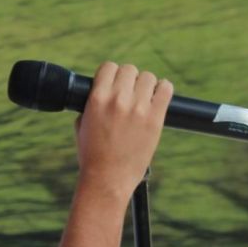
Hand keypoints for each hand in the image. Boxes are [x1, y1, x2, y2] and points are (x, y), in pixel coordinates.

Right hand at [73, 62, 172, 202]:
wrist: (107, 179)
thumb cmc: (92, 156)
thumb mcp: (81, 126)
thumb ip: (90, 106)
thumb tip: (99, 94)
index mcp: (97, 98)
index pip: (109, 67)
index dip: (112, 74)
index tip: (115, 83)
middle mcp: (118, 99)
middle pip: (129, 69)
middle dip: (129, 80)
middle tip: (130, 93)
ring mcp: (138, 108)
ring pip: (148, 77)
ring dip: (146, 85)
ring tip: (144, 98)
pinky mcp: (155, 119)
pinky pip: (166, 89)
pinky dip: (164, 89)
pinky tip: (159, 97)